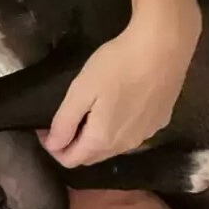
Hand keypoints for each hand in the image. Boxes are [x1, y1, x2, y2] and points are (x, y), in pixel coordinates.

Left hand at [43, 8, 200, 166]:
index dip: (53, 147)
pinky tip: (116, 105)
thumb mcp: (80, 91)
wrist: (164, 48)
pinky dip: (117, 128)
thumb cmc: (117, 66)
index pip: (70, 160)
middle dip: (72, 144)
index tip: (44, 127)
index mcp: (102, 140)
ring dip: (94, 138)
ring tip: (87, 112)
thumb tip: (54, 146)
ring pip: (112, 147)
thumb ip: (64, 123)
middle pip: (91, 156)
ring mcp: (146, 135)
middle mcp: (125, 146)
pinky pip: (131, 134)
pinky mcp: (160, 121)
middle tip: (62, 119)